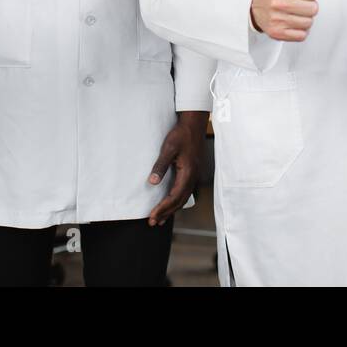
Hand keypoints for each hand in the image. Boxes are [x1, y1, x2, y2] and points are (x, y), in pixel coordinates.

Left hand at [147, 111, 208, 225]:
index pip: (174, 197)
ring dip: (172, 209)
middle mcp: (192, 177)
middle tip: (153, 222)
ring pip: (183, 198)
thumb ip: (160, 166)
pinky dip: (177, 201)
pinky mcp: (192, 172)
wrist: (194, 125)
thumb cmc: (182, 135)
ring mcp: (194, 175)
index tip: (152, 216)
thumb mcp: (168, 149)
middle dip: (166, 213)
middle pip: (179, 201)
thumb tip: (152, 182)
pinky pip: (185, 192)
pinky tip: (172, 203)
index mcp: (187, 173)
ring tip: (161, 219)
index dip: (163, 208)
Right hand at [249, 0, 319, 41]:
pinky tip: (290, 21)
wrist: (250, 5)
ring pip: (309, 22)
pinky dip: (298, 30)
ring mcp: (277, 19)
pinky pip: (301, 35)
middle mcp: (278, 3)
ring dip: (303, 18)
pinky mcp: (277, 33)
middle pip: (313, 9)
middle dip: (307, 5)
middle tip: (296, 1)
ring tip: (293, 11)